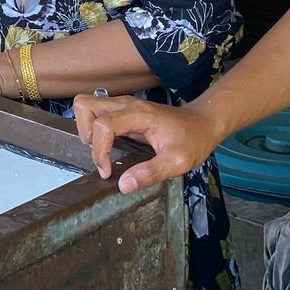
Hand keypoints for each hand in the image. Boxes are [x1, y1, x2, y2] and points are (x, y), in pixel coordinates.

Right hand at [73, 95, 223, 193]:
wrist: (204, 123)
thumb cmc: (193, 140)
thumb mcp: (177, 162)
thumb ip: (150, 173)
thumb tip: (122, 185)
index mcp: (138, 114)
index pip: (102, 124)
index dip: (98, 150)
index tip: (107, 172)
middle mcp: (126, 104)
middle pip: (86, 106)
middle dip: (85, 133)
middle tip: (100, 155)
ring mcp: (124, 104)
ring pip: (88, 105)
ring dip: (87, 128)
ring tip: (102, 150)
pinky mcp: (124, 109)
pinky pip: (97, 112)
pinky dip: (94, 128)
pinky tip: (109, 145)